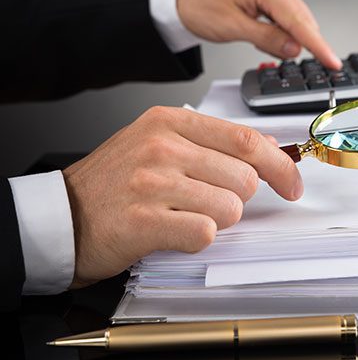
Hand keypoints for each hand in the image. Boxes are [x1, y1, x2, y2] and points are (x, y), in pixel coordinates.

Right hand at [62, 106, 302, 287]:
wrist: (64, 216)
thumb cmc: (116, 181)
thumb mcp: (160, 142)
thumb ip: (214, 141)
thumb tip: (267, 146)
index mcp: (170, 121)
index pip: (245, 139)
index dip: (279, 165)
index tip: (292, 184)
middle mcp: (162, 146)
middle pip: (244, 178)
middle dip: (237, 198)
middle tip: (208, 201)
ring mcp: (152, 182)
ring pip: (230, 208)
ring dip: (215, 219)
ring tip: (183, 214)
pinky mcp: (145, 220)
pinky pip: (205, 233)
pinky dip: (196, 238)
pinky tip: (172, 230)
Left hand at [176, 0, 341, 68]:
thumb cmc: (203, 7)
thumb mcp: (234, 28)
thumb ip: (268, 39)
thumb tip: (294, 49)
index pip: (300, 23)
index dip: (319, 46)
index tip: (332, 62)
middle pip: (304, 23)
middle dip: (301, 45)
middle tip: (279, 55)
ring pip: (298, 23)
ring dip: (289, 40)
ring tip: (258, 40)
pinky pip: (288, 20)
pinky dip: (282, 34)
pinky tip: (264, 37)